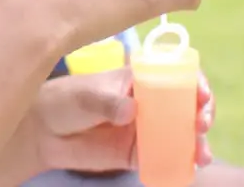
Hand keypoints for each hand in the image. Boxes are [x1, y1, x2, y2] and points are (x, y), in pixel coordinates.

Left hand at [28, 68, 215, 173]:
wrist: (42, 133)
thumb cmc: (62, 101)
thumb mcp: (84, 97)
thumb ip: (107, 103)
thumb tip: (131, 111)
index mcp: (138, 78)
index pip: (175, 74)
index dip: (195, 82)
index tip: (201, 95)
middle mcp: (148, 102)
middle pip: (186, 105)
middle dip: (202, 113)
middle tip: (201, 124)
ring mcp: (145, 128)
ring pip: (181, 134)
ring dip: (197, 142)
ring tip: (200, 154)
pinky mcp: (138, 153)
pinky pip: (165, 158)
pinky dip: (180, 163)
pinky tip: (188, 169)